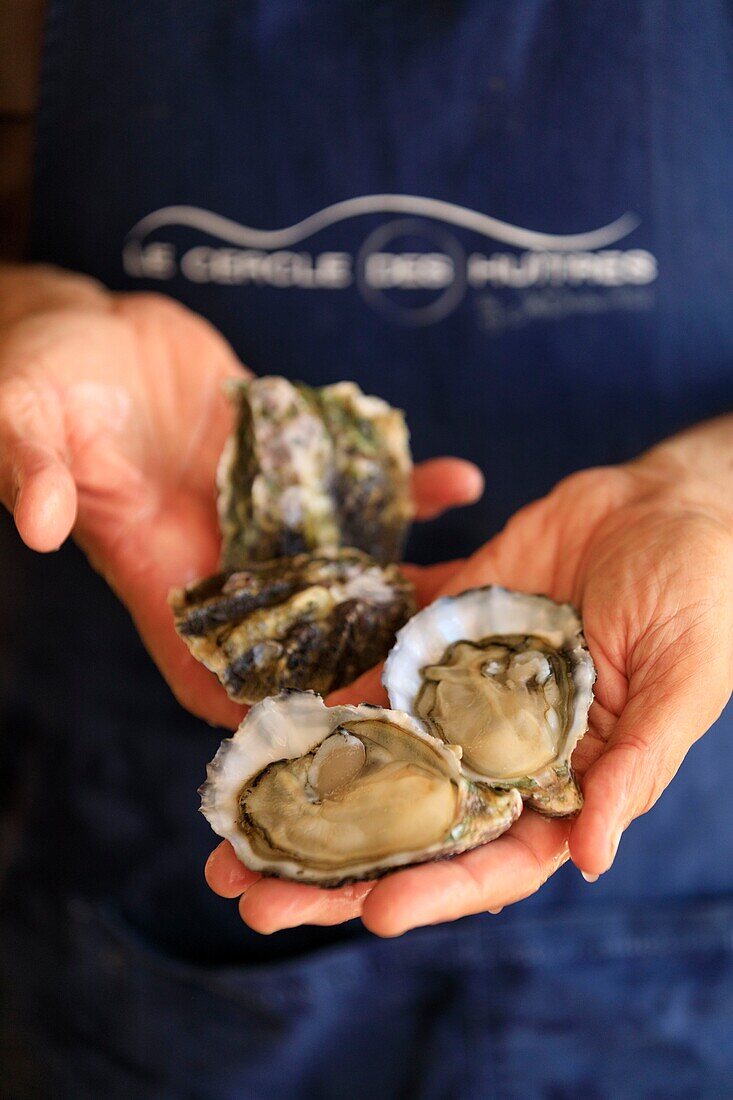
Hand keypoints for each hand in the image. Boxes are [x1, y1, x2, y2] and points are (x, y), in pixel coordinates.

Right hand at [0, 264, 483, 728]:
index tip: (331, 726)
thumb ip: (35, 468)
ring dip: (403, 576)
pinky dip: (406, 488)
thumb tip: (40, 521)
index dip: (260, 705)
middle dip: (359, 655)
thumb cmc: (42, 378)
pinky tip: (459, 483)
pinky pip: (356, 486)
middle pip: (296, 627)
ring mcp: (262, 509)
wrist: (90, 327)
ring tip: (475, 585)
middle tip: (438, 672)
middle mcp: (219, 553)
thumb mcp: (24, 416)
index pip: (206, 664)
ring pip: (342, 561)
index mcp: (156, 568)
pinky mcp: (291, 460)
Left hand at [207, 426, 732, 933]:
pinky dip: (326, 700)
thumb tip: (591, 859)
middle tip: (250, 896)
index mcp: (569, 783)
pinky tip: (264, 725)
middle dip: (336, 869)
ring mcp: (466, 696)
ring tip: (228, 826)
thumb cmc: (703, 594)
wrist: (665, 505)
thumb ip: (636, 766)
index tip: (372, 915)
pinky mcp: (442, 637)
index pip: (496, 860)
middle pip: (413, 827)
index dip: (437, 891)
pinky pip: (377, 674)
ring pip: (380, 761)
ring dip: (308, 795)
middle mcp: (504, 753)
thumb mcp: (684, 679)